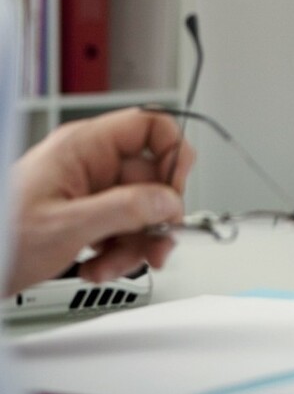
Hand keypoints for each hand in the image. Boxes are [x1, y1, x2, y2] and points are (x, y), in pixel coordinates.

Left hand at [6, 107, 193, 293]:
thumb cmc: (0, 239)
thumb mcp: (68, 225)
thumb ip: (126, 209)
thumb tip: (170, 201)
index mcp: (84, 147)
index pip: (149, 127)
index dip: (172, 153)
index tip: (177, 189)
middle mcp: (90, 164)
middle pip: (151, 180)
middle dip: (154, 218)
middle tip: (155, 245)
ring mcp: (89, 191)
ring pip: (140, 211)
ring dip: (135, 244)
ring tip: (112, 265)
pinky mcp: (86, 217)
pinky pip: (122, 230)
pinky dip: (117, 254)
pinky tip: (95, 266)